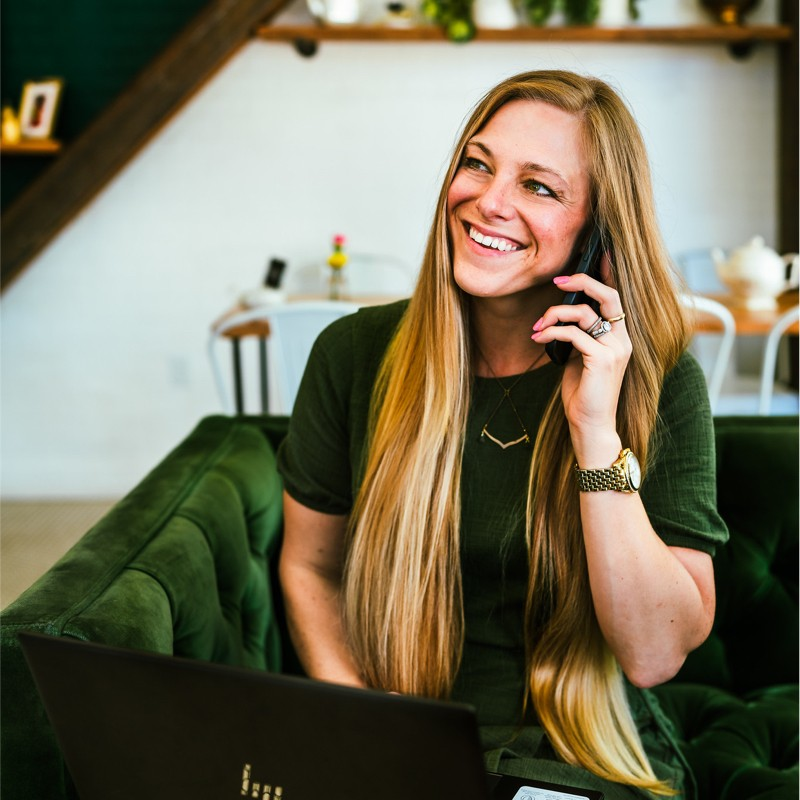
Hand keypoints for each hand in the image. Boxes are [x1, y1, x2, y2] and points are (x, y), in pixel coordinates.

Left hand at [531, 253, 630, 441]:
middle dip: (581, 282)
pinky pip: (573, 334)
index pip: (617, 298)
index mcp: (621, 337)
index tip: (598, 254)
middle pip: (609, 295)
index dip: (608, 274)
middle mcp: (623, 340)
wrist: (591, 425)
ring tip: (538, 325)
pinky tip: (539, 338)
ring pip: (585, 313)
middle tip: (558, 281)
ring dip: (555, 314)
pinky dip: (552, 332)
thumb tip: (560, 316)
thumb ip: (579, 336)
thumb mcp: (581, 358)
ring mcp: (615, 349)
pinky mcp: (602, 360)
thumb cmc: (584, 393)